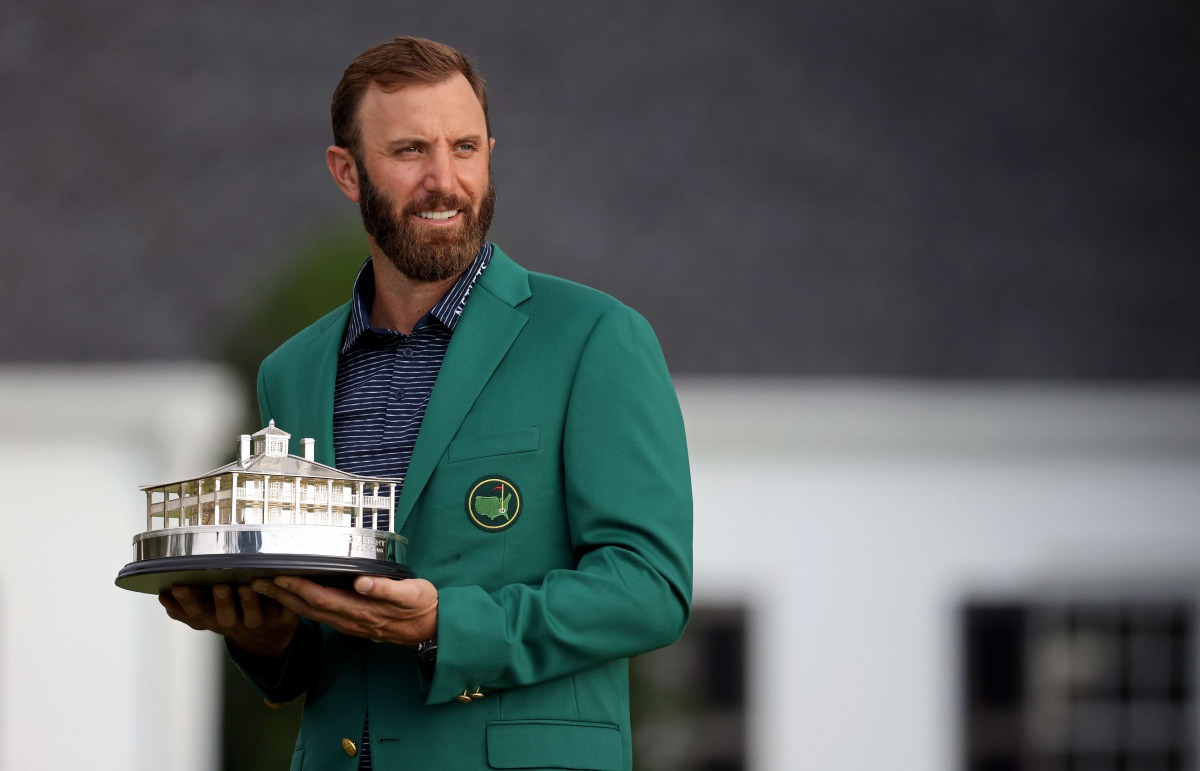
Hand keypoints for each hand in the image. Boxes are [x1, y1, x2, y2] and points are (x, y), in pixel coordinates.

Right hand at [159, 584, 299, 658]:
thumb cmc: (236, 618)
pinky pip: (284, 610)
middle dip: (221, 603)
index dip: (186, 604)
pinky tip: (278, 584)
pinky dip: (282, 599)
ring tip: (245, 585)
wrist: (270, 639)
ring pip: (254, 615)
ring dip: (248, 601)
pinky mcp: (285, 619)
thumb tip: (162, 596)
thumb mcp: (211, 616)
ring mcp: (261, 623)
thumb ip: (188, 609)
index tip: (176, 587)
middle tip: (218, 586)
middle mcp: (237, 625)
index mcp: (216, 622)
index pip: (197, 615)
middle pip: (226, 618)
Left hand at [251, 575, 437, 646]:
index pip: (320, 598)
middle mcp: (349, 619)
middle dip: (280, 594)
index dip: (296, 587)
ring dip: (286, 600)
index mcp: (360, 610)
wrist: (432, 629)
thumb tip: (361, 583)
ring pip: (310, 613)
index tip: (276, 575)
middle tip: (255, 581)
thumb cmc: (422, 607)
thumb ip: (386, 589)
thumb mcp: (411, 594)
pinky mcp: (352, 622)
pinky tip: (293, 598)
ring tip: (265, 588)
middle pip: (307, 607)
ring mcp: (349, 623)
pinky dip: (301, 606)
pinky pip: (320, 615)